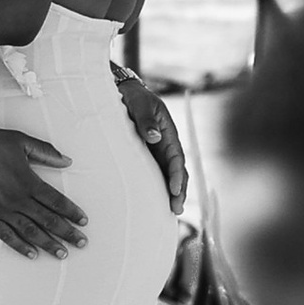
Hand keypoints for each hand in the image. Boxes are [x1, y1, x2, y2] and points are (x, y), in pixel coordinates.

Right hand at [0, 126, 87, 256]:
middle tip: (81, 243)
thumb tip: (67, 160)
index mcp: (28, 182)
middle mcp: (17, 200)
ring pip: (30, 232)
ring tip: (62, 253)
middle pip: (48, 220)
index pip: (56, 202)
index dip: (72, 212)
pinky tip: (32, 254)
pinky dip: (20, 246)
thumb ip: (45, 152)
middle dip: (67, 232)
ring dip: (48, 243)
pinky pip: (6, 236)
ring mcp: (1, 210)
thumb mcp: (21, 142)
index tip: (83, 221)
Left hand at [114, 66, 186, 212]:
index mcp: (168, 132)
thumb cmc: (132, 96)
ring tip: (173, 212)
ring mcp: (157, 151)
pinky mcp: (147, 156)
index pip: (176, 157)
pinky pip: (157, 174)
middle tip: (176, 209)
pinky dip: (160, 188)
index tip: (175, 189)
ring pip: (169, 175)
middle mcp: (166, 144)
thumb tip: (155, 136)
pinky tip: (158, 203)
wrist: (124, 92)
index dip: (177, 175)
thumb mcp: (140, 104)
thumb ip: (146, 119)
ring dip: (173, 193)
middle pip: (177, 171)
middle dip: (179, 190)